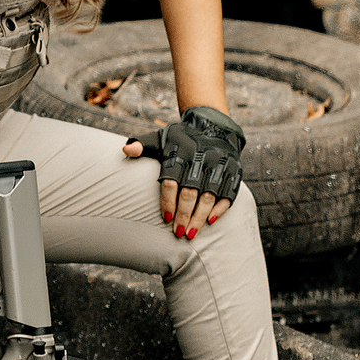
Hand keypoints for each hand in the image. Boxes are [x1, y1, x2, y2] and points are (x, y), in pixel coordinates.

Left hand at [123, 105, 244, 237]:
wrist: (213, 124)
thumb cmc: (181, 138)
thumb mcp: (160, 138)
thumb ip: (142, 145)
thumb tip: (126, 150)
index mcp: (180, 152)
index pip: (171, 182)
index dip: (168, 202)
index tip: (166, 219)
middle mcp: (200, 159)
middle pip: (190, 193)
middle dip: (184, 215)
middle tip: (178, 233)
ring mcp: (218, 165)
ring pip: (209, 196)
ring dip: (199, 217)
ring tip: (190, 234)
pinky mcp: (233, 170)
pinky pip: (228, 193)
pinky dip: (220, 208)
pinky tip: (210, 221)